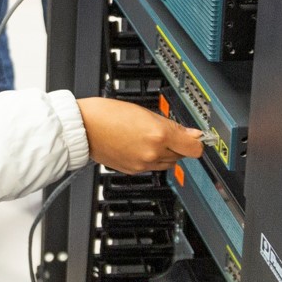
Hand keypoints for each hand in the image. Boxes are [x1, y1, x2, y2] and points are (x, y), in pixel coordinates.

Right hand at [76, 97, 204, 174]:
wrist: (82, 128)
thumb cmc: (106, 114)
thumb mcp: (143, 111)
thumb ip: (170, 124)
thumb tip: (190, 133)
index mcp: (158, 134)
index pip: (194, 147)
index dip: (198, 141)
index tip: (198, 136)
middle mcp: (153, 153)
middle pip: (182, 155)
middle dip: (178, 144)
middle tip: (166, 131)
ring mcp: (143, 164)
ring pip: (168, 162)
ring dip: (165, 151)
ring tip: (149, 136)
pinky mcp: (133, 171)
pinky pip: (152, 166)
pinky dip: (151, 157)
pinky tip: (139, 144)